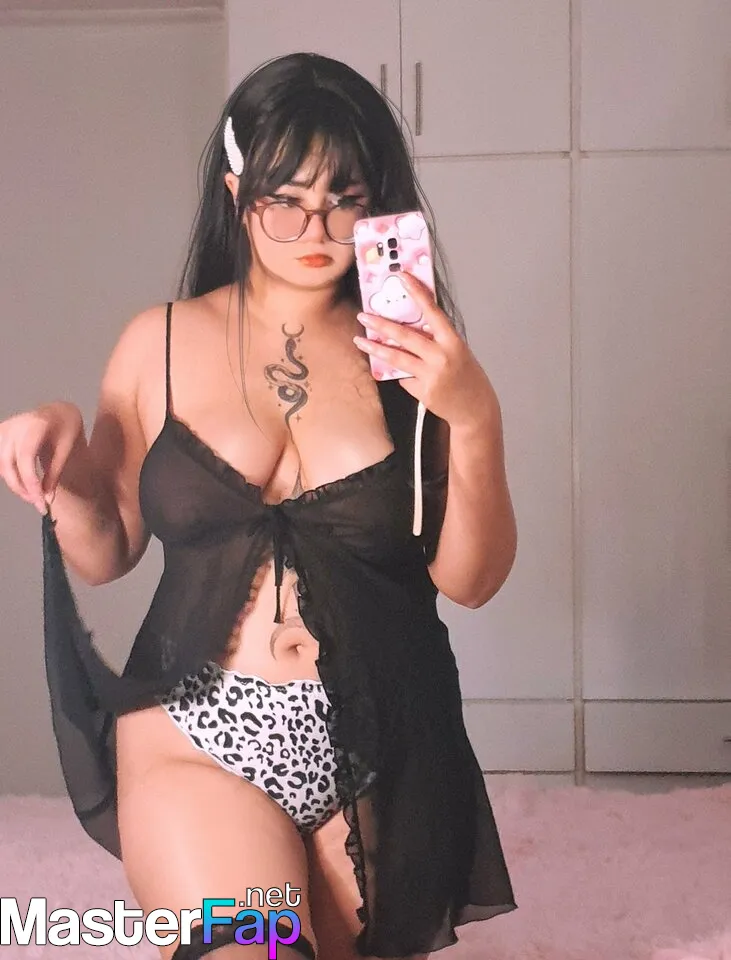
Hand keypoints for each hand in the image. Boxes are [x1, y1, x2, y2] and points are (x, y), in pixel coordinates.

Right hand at [0, 402, 83, 512]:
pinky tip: (23, 483)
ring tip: (33, 495)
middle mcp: (15, 426)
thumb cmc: (65, 429)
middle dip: (21, 488)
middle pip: (8, 464)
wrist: (56, 412)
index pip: (26, 459)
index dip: (30, 482)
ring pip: (1, 464)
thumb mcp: (66, 449)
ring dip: (15, 484)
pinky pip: (0, 460)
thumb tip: (46, 499)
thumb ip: (54, 473)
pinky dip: (9, 474)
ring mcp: (4, 429)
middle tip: (38, 503)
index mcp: (35, 426)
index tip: (40, 501)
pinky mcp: (0, 434)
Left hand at [354, 271, 500, 427]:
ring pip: (397, 358)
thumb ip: (436, 339)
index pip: (432, 312)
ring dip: (375, 348)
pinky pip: (404, 378)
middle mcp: (442, 357)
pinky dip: (400, 374)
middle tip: (364, 316)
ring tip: (359, 341)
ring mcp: (431, 376)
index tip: (402, 277)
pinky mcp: (423, 392)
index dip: (417, 293)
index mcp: (453, 342)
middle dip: (381, 325)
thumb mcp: (457, 351)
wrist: (475, 408)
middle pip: (405, 336)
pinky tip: (402, 374)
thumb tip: (409, 326)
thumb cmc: (466, 376)